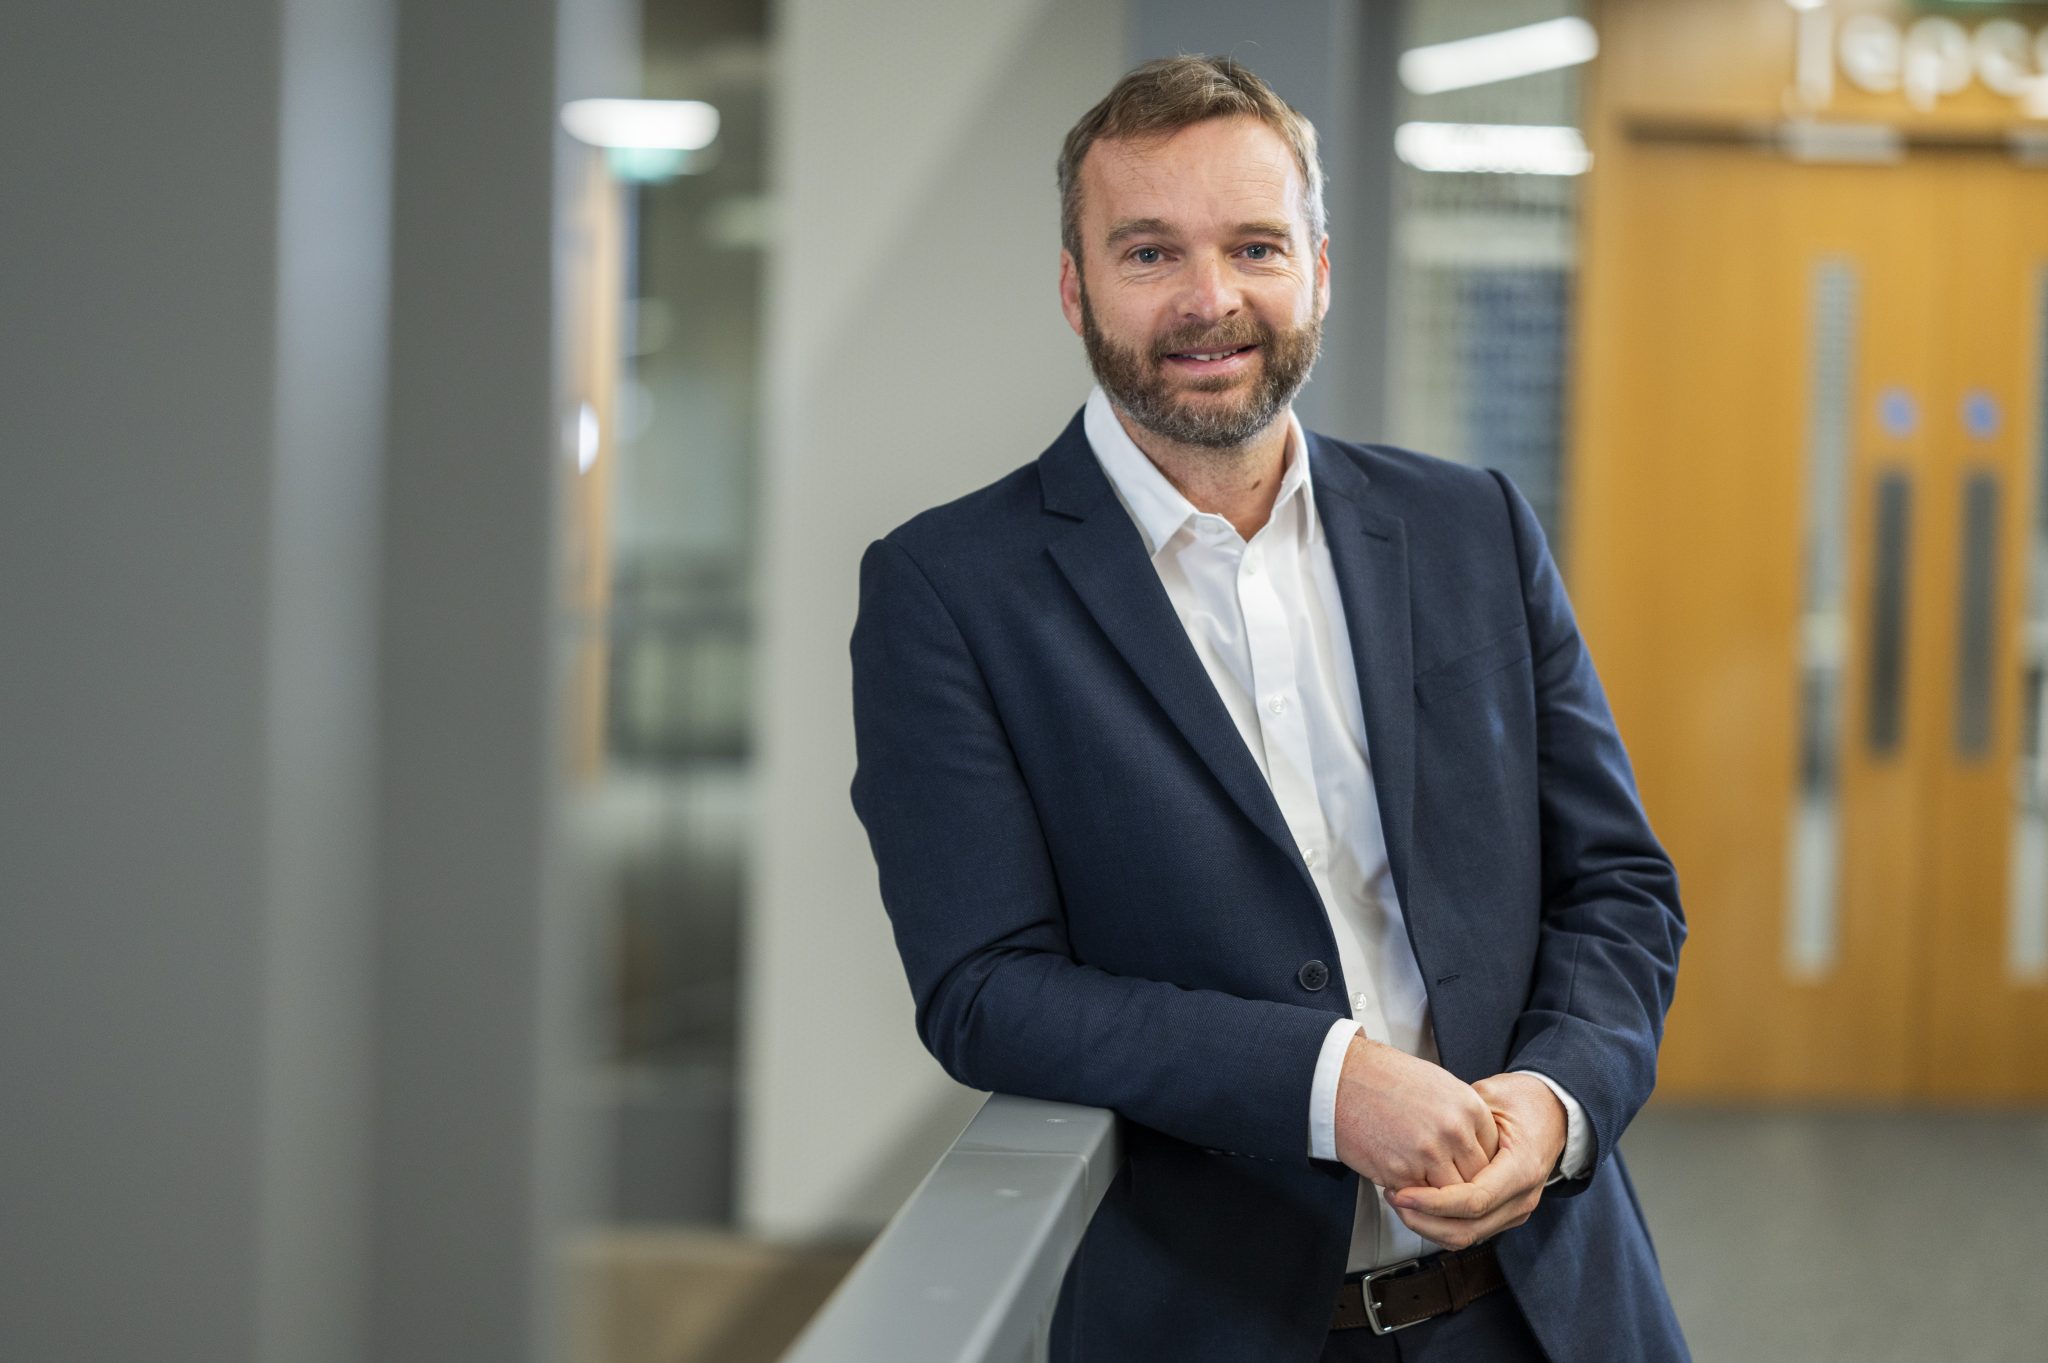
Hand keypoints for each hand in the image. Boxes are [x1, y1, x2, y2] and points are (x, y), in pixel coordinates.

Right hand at [1333, 1035, 1499, 1189]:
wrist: (1342, 1079)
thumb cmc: (1385, 1077)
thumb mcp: (1439, 1086)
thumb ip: (1464, 1117)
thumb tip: (1477, 1145)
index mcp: (1468, 1107)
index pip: (1494, 1154)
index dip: (1483, 1165)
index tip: (1470, 1168)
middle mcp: (1453, 1132)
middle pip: (1478, 1179)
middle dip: (1467, 1186)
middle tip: (1455, 1187)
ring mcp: (1427, 1154)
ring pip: (1453, 1197)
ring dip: (1444, 1199)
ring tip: (1434, 1194)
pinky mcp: (1400, 1173)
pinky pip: (1421, 1201)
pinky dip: (1417, 1200)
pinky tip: (1410, 1189)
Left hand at [1383, 1072, 1566, 1250]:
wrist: (1553, 1112)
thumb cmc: (1523, 1100)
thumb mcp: (1491, 1095)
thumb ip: (1461, 1115)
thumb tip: (1420, 1128)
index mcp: (1522, 1168)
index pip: (1474, 1200)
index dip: (1433, 1201)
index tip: (1403, 1192)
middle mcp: (1522, 1197)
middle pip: (1467, 1229)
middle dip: (1424, 1220)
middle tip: (1394, 1197)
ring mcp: (1515, 1210)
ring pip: (1466, 1237)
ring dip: (1428, 1226)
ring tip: (1400, 1201)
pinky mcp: (1505, 1214)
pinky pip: (1469, 1230)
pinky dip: (1440, 1224)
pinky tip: (1418, 1206)